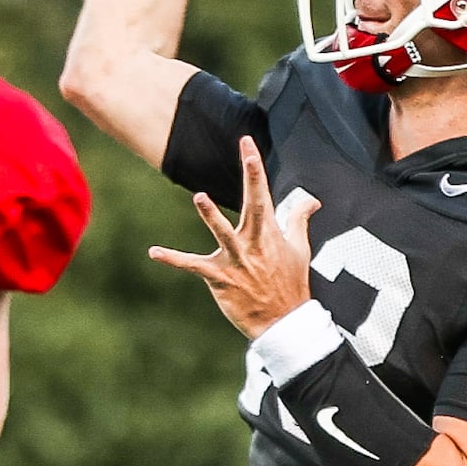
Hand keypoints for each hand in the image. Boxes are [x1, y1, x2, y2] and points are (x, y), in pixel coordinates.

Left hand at [151, 135, 316, 337]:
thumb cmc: (290, 284)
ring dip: (212, 215)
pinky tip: (154, 252)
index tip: (247, 143)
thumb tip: (312, 201)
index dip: (255, 167)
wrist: (283, 322)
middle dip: (252, 179)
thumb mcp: (299, 249)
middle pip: (253, 205)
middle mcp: (254, 242)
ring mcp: (237, 260)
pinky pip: (193, 266)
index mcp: (269, 232)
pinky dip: (173, 259)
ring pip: (223, 233)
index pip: (263, 192)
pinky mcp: (220, 278)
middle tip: (247, 156)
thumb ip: (298, 220)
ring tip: (200, 197)